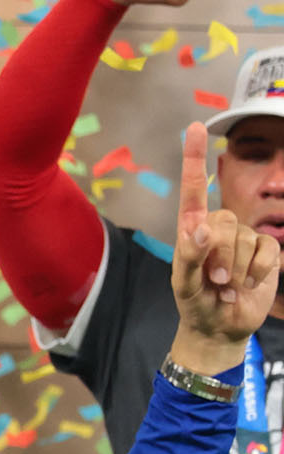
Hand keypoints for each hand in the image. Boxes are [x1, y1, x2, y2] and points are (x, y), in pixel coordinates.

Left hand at [170, 123, 283, 370]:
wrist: (220, 327)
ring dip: (237, 269)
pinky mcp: (267, 254)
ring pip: (248, 239)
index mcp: (192, 228)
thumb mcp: (184, 284)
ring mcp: (245, 239)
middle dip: (220, 256)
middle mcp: (219, 228)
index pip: (195, 189)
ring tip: (227, 286)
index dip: (196, 158)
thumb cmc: (194, 302)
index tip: (197, 127)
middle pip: (226, 222)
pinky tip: (249, 285)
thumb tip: (200, 228)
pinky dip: (259, 272)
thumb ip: (190, 256)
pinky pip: (269, 252)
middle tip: (214, 280)